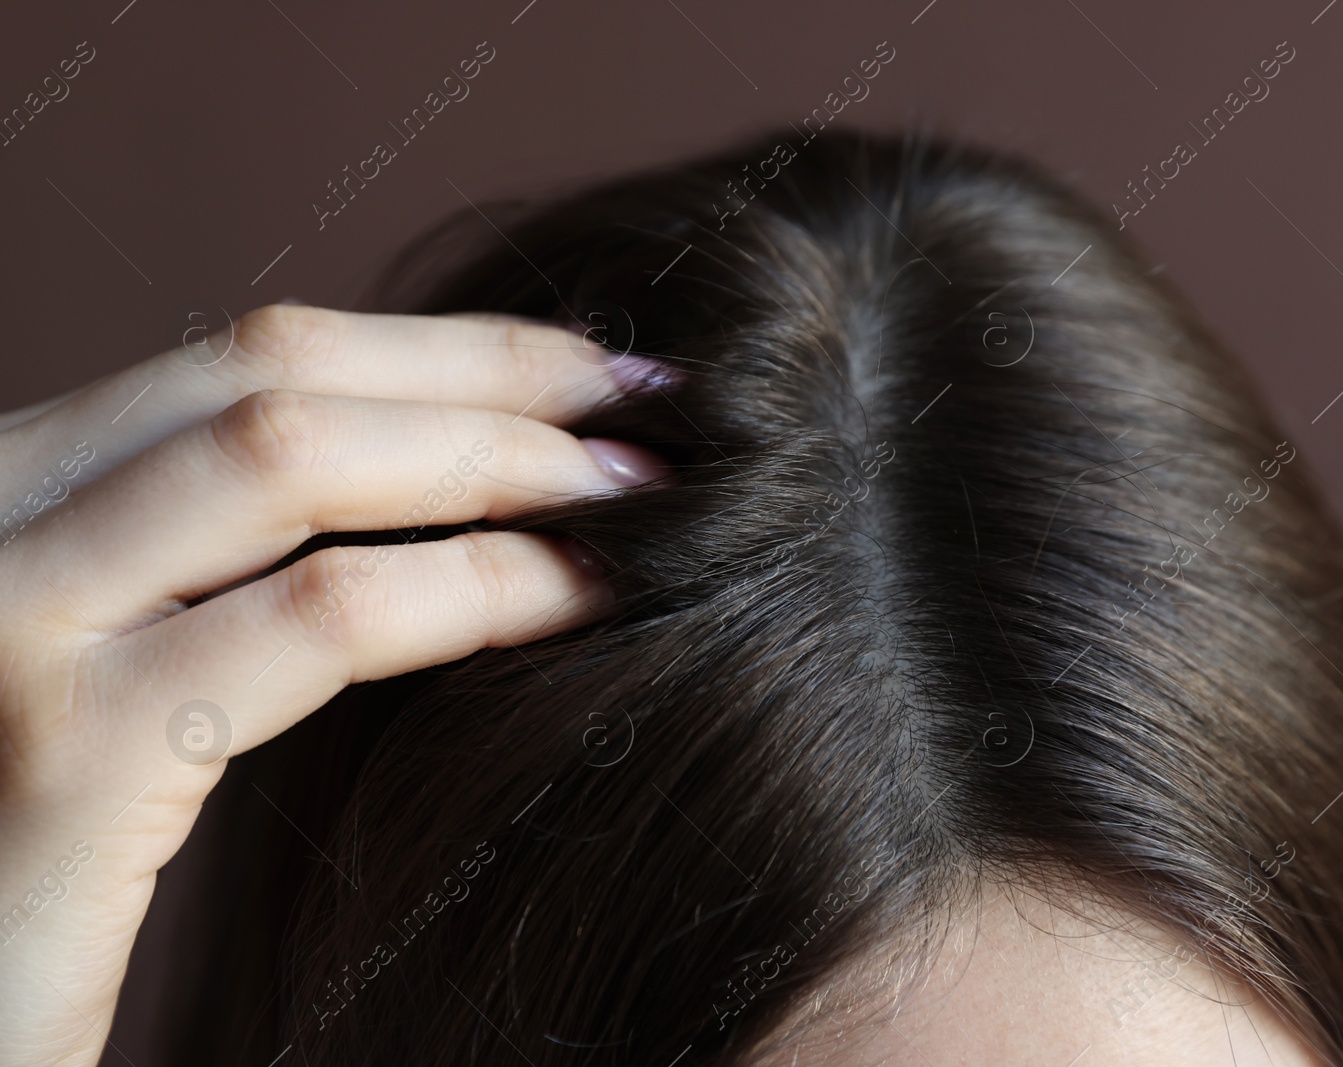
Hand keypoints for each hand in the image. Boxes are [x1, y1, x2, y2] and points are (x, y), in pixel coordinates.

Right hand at [0, 305, 664, 1065]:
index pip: (248, 357)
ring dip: (503, 463)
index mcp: (7, 487)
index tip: (590, 371)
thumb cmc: (38, 858)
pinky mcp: (62, 760)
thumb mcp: (113, 658)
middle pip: (277, 374)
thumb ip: (215, 565)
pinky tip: (580, 597)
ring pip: (292, 461)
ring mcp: (3, 622)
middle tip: (655, 411)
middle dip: (495, 378)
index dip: (444, 349)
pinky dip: (477, 586)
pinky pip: (320, 618)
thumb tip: (435, 484)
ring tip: (643, 497)